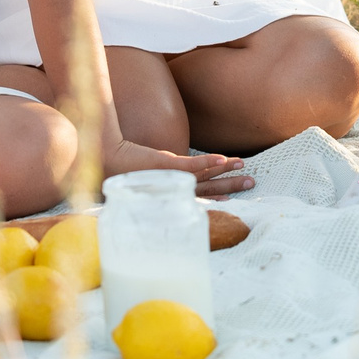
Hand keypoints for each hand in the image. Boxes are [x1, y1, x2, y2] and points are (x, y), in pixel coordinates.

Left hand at [106, 139, 254, 197]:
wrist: (106, 159)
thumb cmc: (121, 170)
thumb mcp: (143, 177)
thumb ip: (153, 178)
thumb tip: (159, 178)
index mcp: (171, 191)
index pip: (200, 195)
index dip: (217, 197)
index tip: (233, 199)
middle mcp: (174, 186)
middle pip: (210, 187)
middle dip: (231, 185)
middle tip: (252, 182)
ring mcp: (173, 176)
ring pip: (206, 175)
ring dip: (226, 171)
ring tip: (244, 167)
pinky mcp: (168, 164)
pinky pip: (193, 164)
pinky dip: (209, 162)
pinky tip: (223, 159)